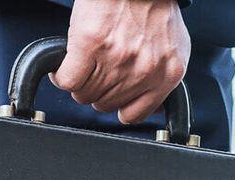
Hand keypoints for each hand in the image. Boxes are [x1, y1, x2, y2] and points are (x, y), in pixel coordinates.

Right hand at [52, 0, 191, 125]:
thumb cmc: (152, 6)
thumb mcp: (172, 47)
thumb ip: (163, 74)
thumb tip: (152, 101)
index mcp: (167, 73)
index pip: (134, 114)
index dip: (117, 108)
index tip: (111, 99)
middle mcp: (143, 70)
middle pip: (105, 104)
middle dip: (95, 93)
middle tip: (93, 76)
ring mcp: (116, 59)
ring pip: (85, 94)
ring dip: (77, 85)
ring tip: (79, 69)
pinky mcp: (90, 45)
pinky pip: (69, 80)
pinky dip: (61, 77)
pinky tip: (62, 69)